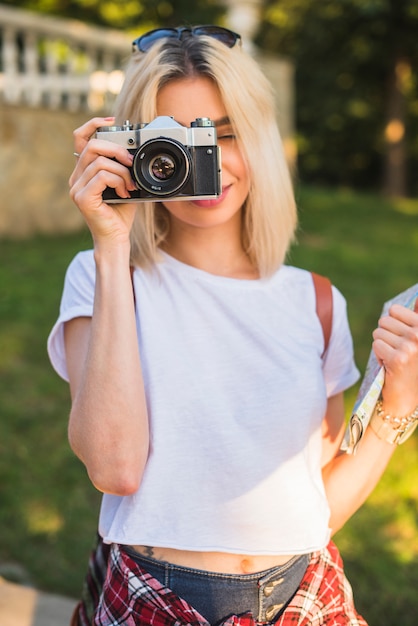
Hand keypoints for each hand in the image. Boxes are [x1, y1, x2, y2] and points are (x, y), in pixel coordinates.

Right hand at [69, 117, 137, 247]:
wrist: (116, 238)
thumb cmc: (121, 214)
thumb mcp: (125, 183)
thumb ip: (124, 167)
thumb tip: (135, 148)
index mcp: (83, 171)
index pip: (80, 138)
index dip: (94, 124)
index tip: (113, 121)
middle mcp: (76, 178)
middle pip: (91, 145)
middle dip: (116, 149)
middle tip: (131, 162)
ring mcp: (76, 188)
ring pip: (99, 161)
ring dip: (121, 171)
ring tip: (130, 185)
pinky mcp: (82, 198)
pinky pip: (101, 176)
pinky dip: (118, 181)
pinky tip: (124, 192)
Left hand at [372, 301, 417, 414]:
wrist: (408, 396)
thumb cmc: (412, 365)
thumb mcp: (417, 340)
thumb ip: (417, 318)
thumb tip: (417, 298)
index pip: (394, 310)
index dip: (392, 323)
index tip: (401, 338)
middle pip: (384, 321)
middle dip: (385, 335)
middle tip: (396, 350)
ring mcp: (410, 347)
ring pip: (378, 333)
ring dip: (382, 346)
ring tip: (394, 358)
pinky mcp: (397, 359)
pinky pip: (376, 345)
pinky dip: (378, 355)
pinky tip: (389, 365)